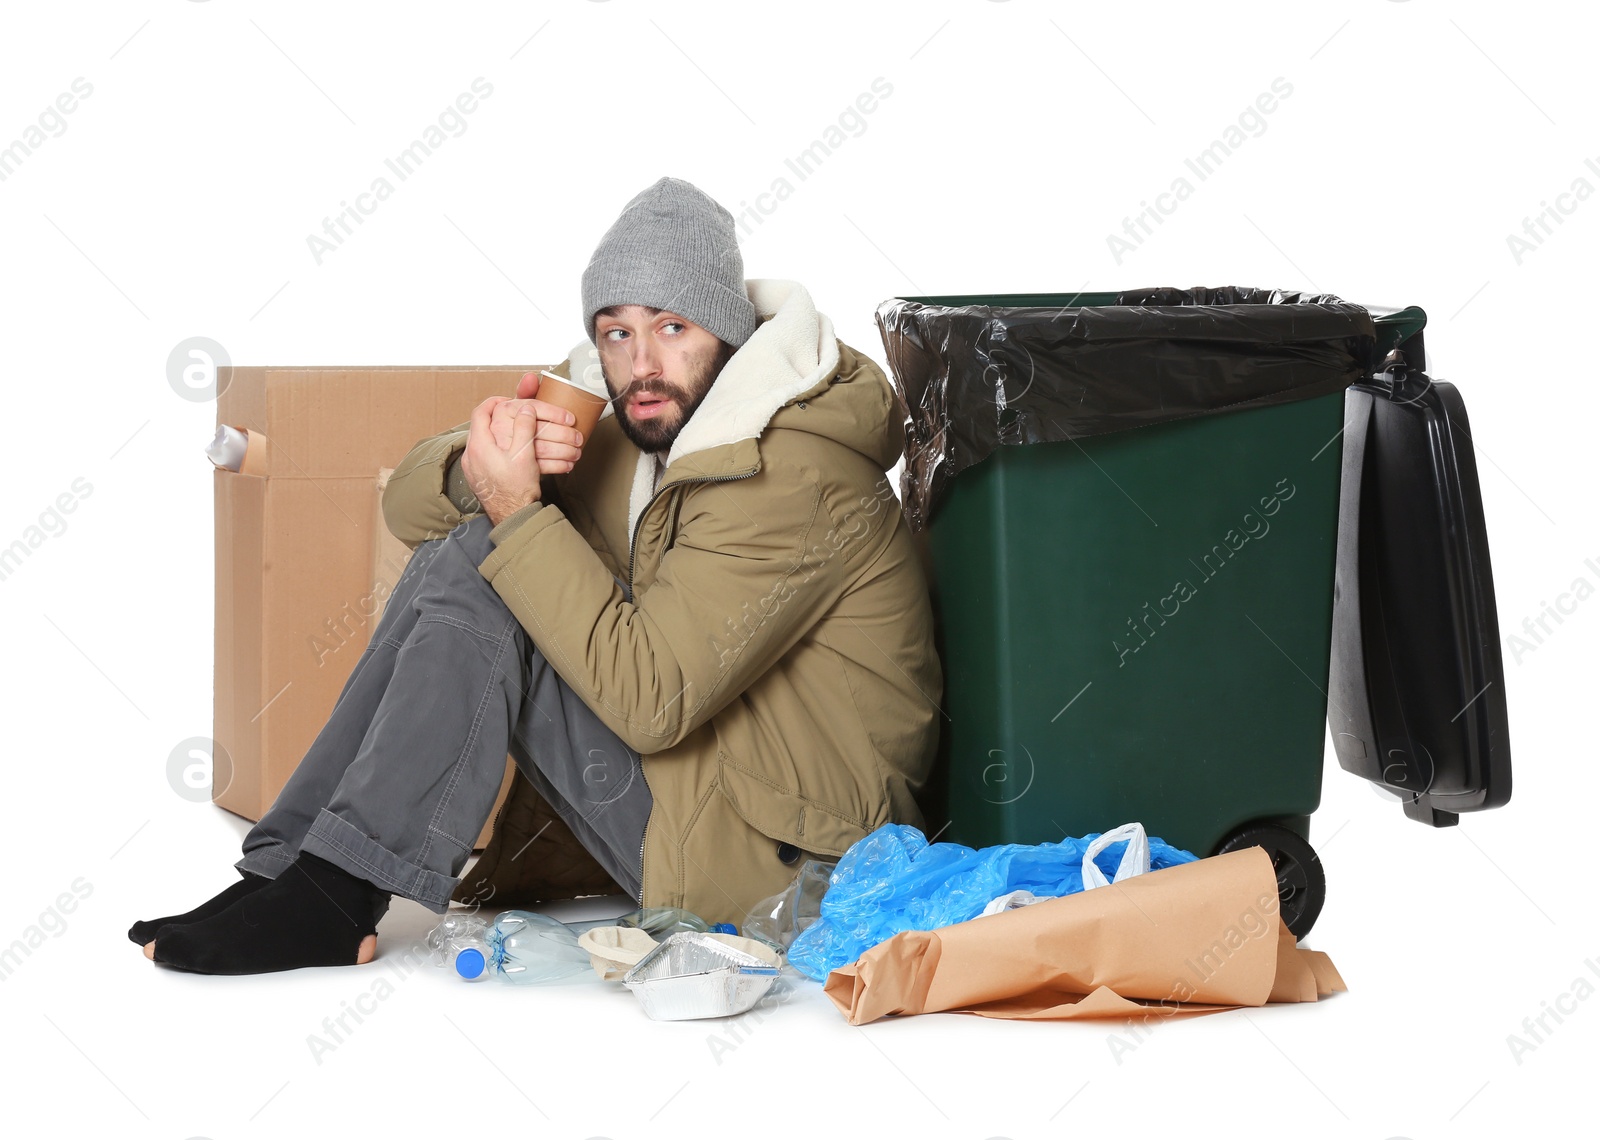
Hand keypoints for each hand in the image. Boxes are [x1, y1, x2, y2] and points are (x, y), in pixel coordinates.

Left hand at [460, 396, 543, 526]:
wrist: (513, 519)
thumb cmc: (517, 490)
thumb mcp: (524, 455)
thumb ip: (524, 428)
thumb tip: (525, 409)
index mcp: (479, 446)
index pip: (480, 413)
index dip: (493, 402)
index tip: (506, 399)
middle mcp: (472, 456)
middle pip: (482, 427)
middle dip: (498, 418)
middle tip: (512, 413)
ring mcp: (474, 469)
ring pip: (484, 442)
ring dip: (499, 434)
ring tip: (513, 431)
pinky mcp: (480, 479)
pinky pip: (486, 456)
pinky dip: (499, 449)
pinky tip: (511, 453)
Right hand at [488, 373, 584, 460]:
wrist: (494, 453)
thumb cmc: (512, 426)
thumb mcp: (515, 408)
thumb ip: (525, 392)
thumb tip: (531, 377)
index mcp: (504, 409)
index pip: (534, 408)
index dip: (556, 413)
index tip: (571, 419)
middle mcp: (501, 428)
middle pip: (541, 430)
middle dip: (565, 435)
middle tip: (578, 438)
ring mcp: (507, 449)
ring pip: (543, 450)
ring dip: (566, 452)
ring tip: (577, 451)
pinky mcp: (514, 466)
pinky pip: (541, 467)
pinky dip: (559, 466)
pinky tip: (568, 464)